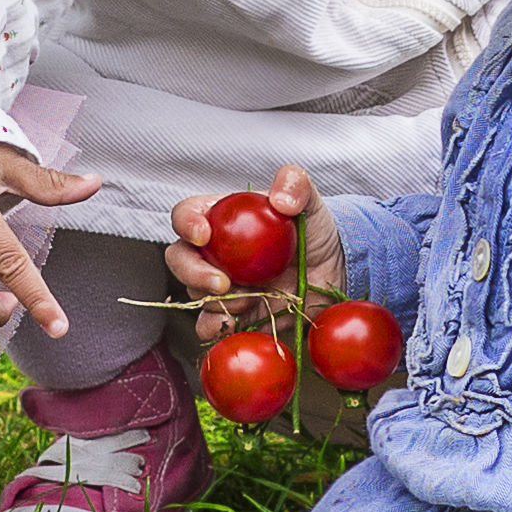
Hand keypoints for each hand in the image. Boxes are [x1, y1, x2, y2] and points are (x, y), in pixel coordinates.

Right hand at [166, 165, 341, 333]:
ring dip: (216, 302)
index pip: (187, 214)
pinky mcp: (233, 312)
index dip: (186, 223)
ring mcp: (220, 284)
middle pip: (179, 258)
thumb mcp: (309, 202)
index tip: (203, 234)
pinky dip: (217, 327)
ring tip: (252, 299)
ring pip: (194, 293)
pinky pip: (211, 323)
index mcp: (220, 219)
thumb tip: (280, 200)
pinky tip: (237, 323)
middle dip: (192, 272)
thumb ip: (296, 185)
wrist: (332, 271)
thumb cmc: (312, 231)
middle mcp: (212, 252)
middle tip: (222, 283)